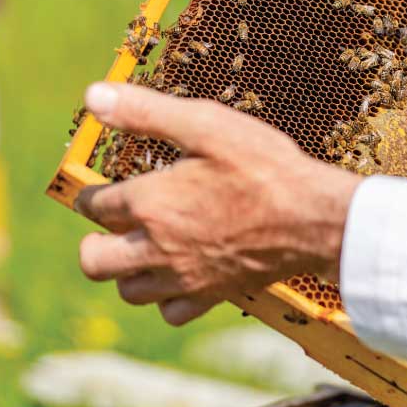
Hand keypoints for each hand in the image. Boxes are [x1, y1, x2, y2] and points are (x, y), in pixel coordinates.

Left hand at [75, 82, 360, 324]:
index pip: (94, 206)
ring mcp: (183, 276)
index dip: (93, 194)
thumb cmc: (263, 167)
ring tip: (144, 247)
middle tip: (115, 225)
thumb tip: (93, 95)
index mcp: (150, 202)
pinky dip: (167, 298)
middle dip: (95, 242)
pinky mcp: (211, 295)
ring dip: (127, 270)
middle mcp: (157, 247)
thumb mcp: (205, 124)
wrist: (313, 217)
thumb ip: (144, 111)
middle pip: (94, 262)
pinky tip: (180, 272)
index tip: (103, 188)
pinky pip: (171, 311)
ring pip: (129, 290)